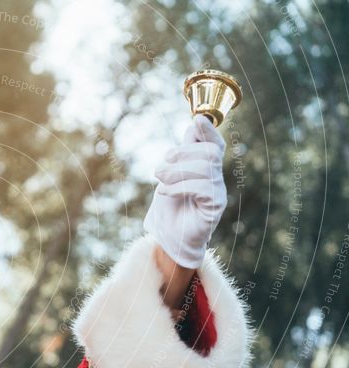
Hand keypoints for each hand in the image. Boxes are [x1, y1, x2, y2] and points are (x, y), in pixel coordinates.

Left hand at [143, 114, 227, 268]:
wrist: (169, 237)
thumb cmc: (169, 207)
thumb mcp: (171, 175)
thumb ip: (182, 154)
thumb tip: (194, 125)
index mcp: (205, 168)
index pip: (215, 144)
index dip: (209, 131)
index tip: (197, 120)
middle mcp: (215, 178)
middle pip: (210, 153)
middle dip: (183, 153)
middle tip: (161, 165)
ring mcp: (218, 192)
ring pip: (206, 168)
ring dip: (177, 172)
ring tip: (159, 180)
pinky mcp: (215, 207)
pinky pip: (203, 188)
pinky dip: (179, 187)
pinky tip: (164, 192)